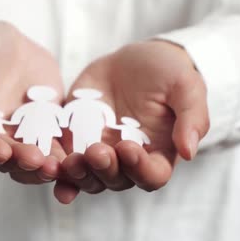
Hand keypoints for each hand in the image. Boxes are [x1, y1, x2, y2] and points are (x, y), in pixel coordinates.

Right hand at [0, 20, 65, 183]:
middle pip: (2, 160)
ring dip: (44, 166)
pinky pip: (57, 146)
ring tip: (59, 164)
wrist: (1, 46)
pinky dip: (67, 154)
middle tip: (36, 161)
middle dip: (19, 163)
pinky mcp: (45, 133)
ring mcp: (18, 140)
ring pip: (31, 160)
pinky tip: (82, 154)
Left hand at [54, 40, 209, 202]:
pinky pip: (63, 162)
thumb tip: (189, 151)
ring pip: (88, 177)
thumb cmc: (167, 73)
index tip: (128, 148)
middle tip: (96, 151)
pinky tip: (48, 171)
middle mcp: (127, 162)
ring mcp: (99, 153)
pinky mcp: (75, 141)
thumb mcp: (186, 86)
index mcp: (158, 154)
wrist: (134, 60)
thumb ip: (192, 117)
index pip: (152, 176)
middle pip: (116, 180)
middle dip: (105, 169)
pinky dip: (56, 171)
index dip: (140, 169)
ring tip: (71, 160)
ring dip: (79, 174)